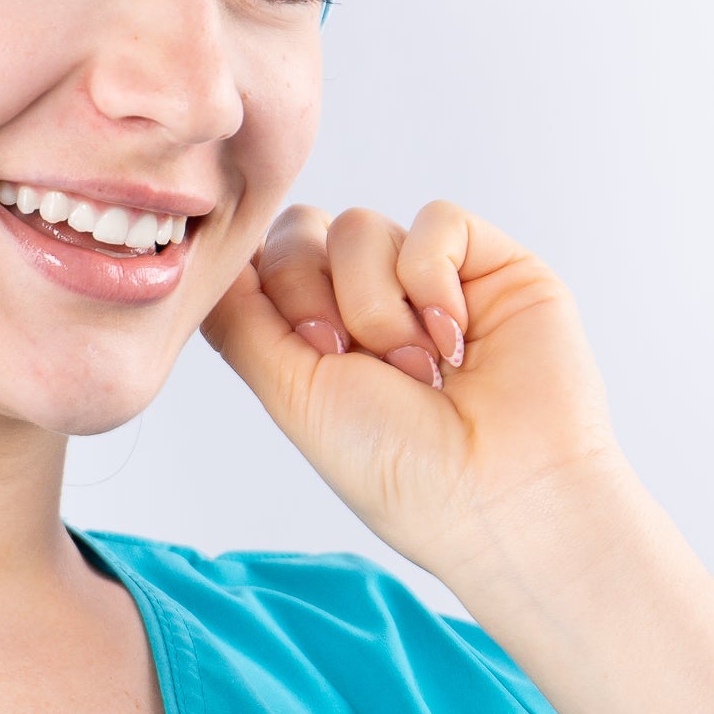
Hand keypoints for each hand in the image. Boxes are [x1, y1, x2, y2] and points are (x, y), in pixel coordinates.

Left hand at [201, 201, 631, 592]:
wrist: (500, 494)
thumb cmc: (397, 465)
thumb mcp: (291, 394)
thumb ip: (241, 321)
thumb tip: (213, 259)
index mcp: (319, 336)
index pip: (265, 259)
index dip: (273, 288)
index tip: (311, 350)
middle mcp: (370, 301)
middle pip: (302, 231)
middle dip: (318, 298)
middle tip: (358, 363)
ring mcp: (430, 278)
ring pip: (361, 226)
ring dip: (379, 306)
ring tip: (420, 371)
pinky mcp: (492, 262)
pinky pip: (436, 219)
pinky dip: (432, 278)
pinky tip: (456, 339)